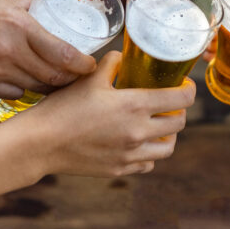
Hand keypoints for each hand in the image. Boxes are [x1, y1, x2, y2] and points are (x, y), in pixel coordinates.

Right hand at [0, 0, 96, 98]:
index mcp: (19, 25)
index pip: (63, 54)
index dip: (83, 65)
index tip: (91, 65)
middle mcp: (8, 51)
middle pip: (54, 77)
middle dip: (71, 78)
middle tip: (78, 73)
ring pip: (36, 89)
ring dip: (51, 85)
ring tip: (58, 78)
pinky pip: (15, 94)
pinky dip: (26, 89)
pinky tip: (29, 79)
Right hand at [21, 51, 194, 177]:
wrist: (41, 143)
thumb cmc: (63, 107)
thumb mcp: (89, 77)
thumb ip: (112, 64)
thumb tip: (123, 58)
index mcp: (135, 106)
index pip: (181, 99)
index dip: (188, 89)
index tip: (184, 84)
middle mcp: (139, 132)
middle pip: (179, 123)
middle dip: (179, 110)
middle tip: (169, 102)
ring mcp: (131, 154)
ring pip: (168, 147)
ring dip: (168, 134)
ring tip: (157, 124)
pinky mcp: (120, 169)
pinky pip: (148, 164)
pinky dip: (149, 153)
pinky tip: (138, 143)